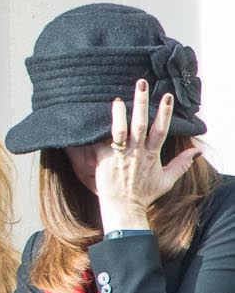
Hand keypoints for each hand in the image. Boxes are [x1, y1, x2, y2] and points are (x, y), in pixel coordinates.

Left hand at [97, 80, 199, 230]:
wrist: (123, 208)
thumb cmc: (144, 194)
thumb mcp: (167, 180)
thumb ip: (182, 164)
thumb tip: (197, 152)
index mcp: (152, 155)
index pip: (161, 130)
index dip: (165, 113)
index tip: (167, 96)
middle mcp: (137, 153)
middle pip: (141, 124)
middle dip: (142, 103)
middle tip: (141, 84)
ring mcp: (120, 156)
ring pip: (120, 131)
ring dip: (120, 114)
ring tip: (117, 98)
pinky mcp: (104, 160)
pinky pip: (101, 142)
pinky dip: (98, 131)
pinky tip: (94, 118)